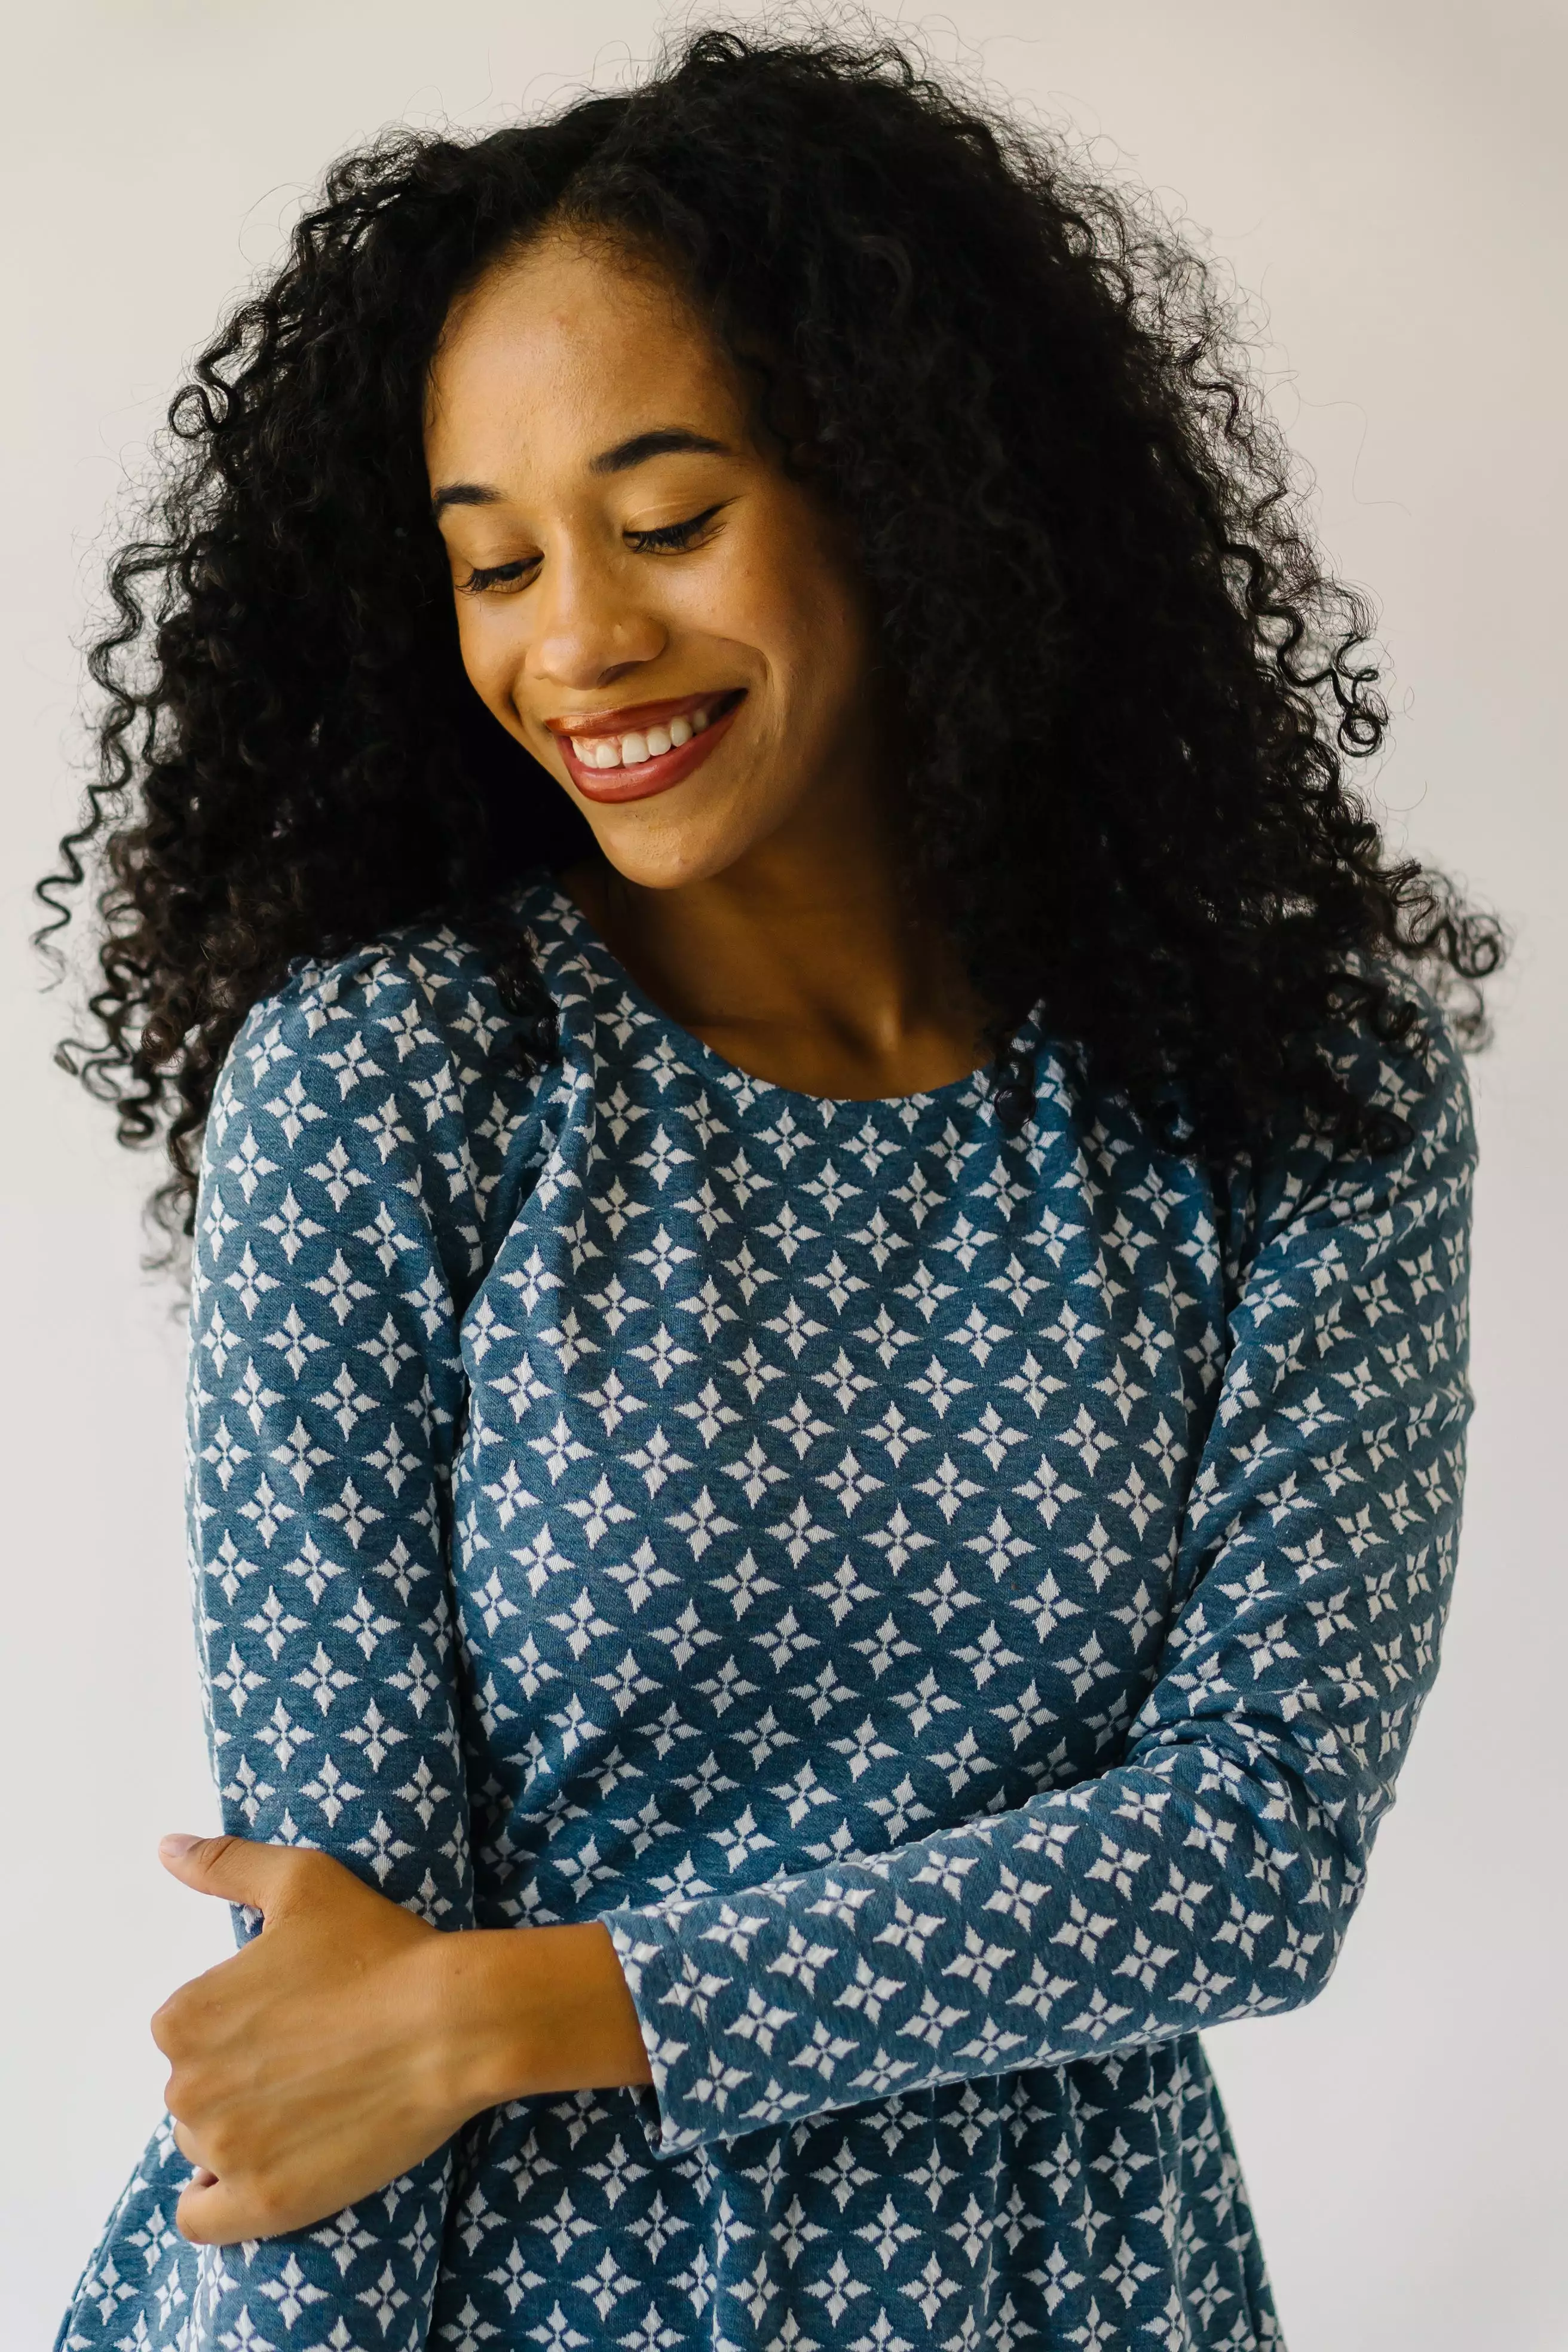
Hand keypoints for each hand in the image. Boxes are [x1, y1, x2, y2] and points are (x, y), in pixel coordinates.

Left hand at [152, 1831, 651, 2245]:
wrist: (453, 2022)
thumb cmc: (379, 1947)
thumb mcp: (302, 1883)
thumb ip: (224, 1864)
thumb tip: (164, 1846)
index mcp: (185, 2017)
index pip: (187, 2037)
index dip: (240, 2028)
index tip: (291, 2022)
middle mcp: (187, 2087)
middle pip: (196, 2094)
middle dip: (242, 2081)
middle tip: (311, 2062)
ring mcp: (224, 2152)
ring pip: (206, 2151)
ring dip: (244, 2136)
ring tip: (312, 2108)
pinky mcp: (264, 2203)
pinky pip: (203, 2222)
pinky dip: (219, 2205)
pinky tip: (262, 2173)